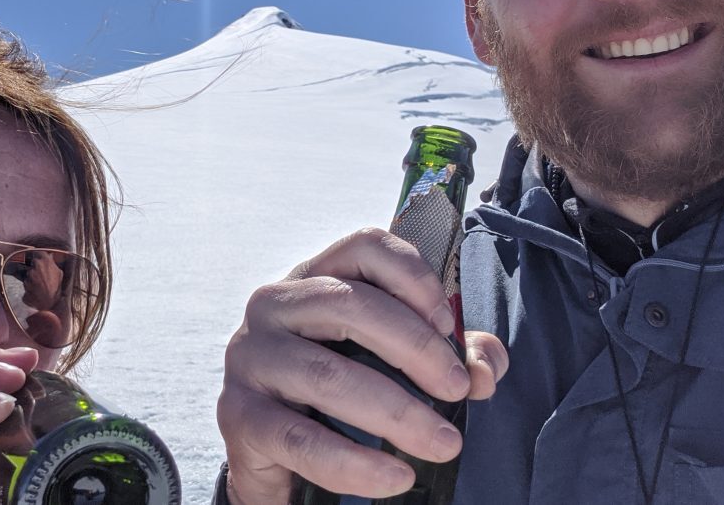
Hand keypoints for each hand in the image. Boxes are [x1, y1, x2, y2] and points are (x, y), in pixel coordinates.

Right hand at [216, 228, 508, 503]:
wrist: (272, 457)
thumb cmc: (335, 396)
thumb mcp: (390, 366)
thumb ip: (444, 358)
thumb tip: (485, 368)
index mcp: (316, 279)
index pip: (363, 247)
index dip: (413, 276)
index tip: (449, 325)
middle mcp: (274, 305)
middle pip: (349, 304)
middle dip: (415, 348)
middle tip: (457, 390)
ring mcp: (251, 357)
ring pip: (326, 374)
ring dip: (396, 412)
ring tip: (443, 443)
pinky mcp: (238, 413)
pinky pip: (300, 437)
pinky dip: (354, 462)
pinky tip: (395, 477)